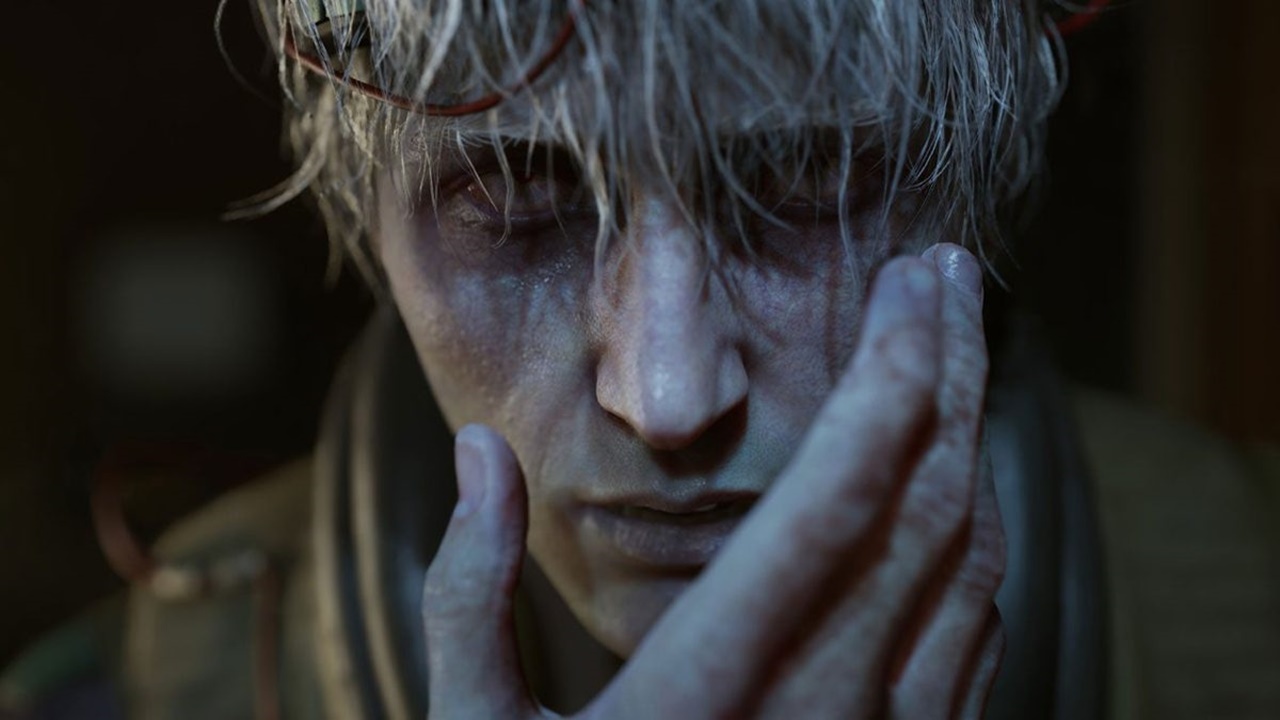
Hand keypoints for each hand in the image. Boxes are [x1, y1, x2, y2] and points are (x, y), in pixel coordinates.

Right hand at [421, 243, 1004, 718]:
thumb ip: (467, 596)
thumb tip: (475, 453)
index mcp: (710, 693)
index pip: (837, 502)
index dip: (889, 378)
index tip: (907, 282)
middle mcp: (820, 717)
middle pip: (924, 510)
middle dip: (948, 371)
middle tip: (949, 272)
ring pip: (969, 568)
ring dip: (973, 441)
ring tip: (959, 345)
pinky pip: (973, 637)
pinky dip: (980, 537)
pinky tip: (960, 480)